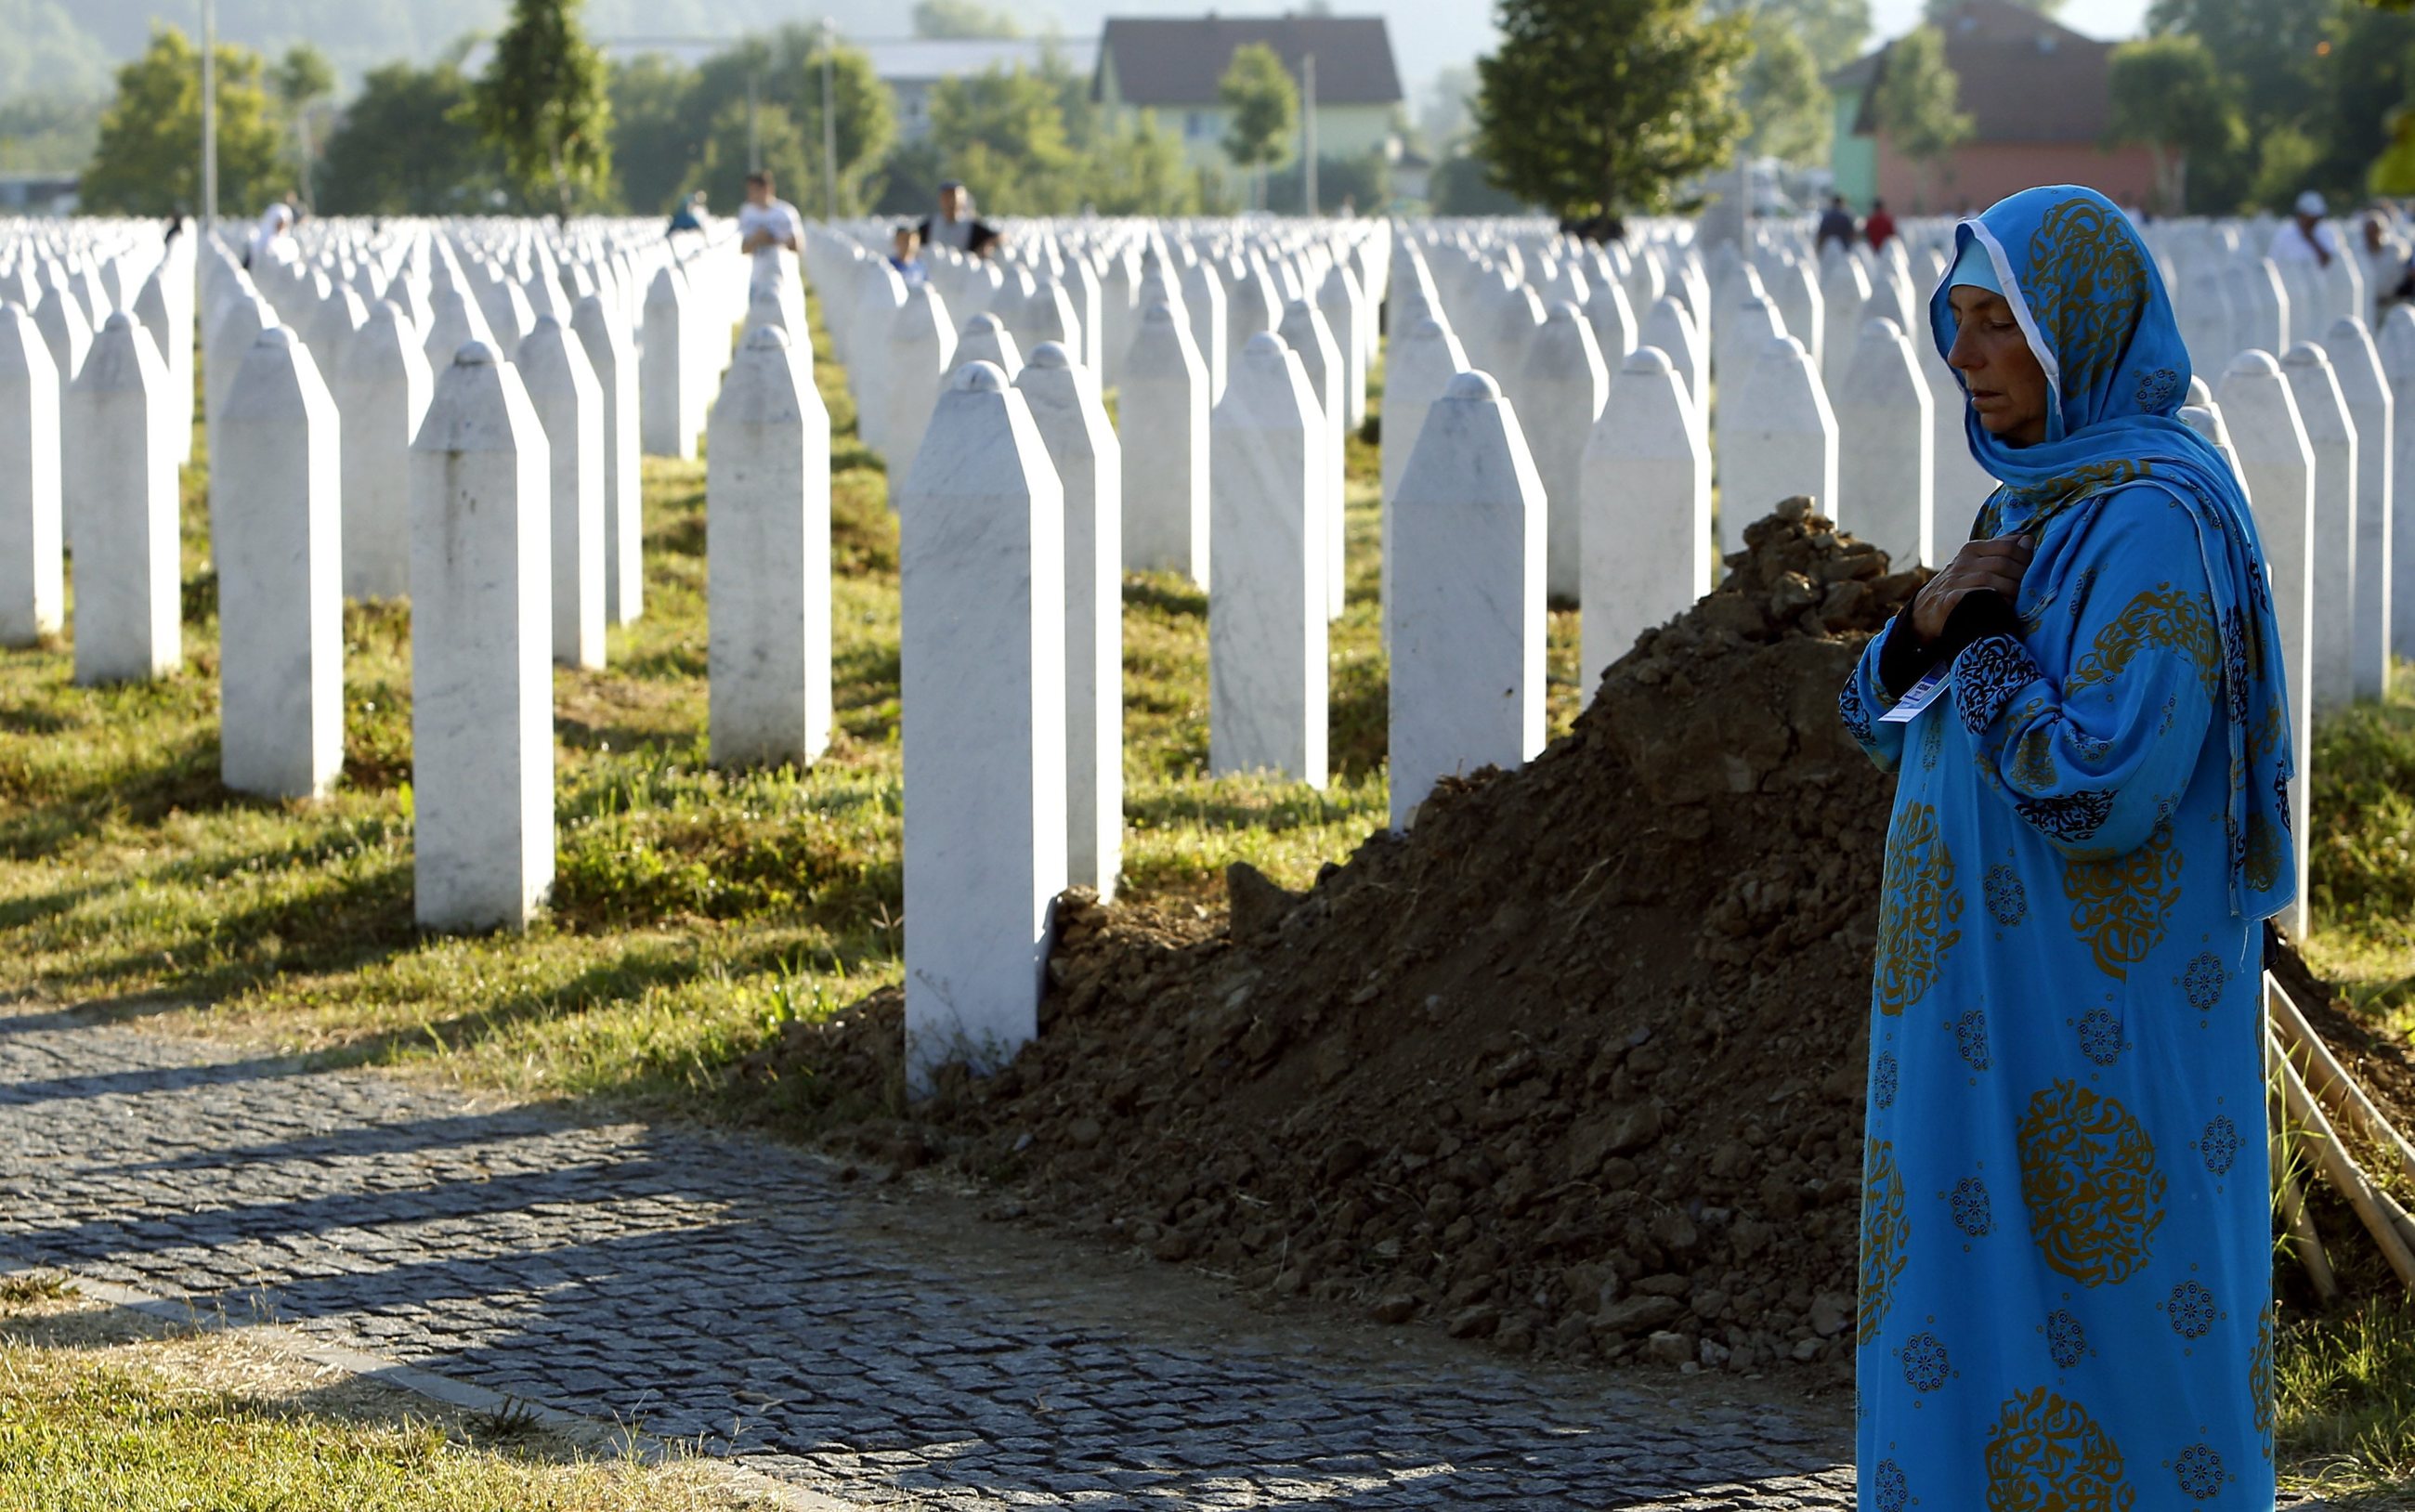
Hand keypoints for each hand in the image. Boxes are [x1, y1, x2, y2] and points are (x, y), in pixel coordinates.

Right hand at [1910, 535, 2032, 641]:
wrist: (1925, 611)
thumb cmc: (1959, 585)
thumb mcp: (1977, 562)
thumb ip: (2002, 549)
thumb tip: (2027, 539)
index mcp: (1972, 549)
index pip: (2006, 547)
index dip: (2025, 558)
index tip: (2035, 569)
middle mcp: (1962, 562)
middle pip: (2001, 564)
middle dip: (2021, 576)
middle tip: (2031, 588)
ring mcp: (1953, 581)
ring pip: (1990, 580)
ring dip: (2010, 591)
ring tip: (2019, 600)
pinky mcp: (1947, 601)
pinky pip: (1974, 597)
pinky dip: (1991, 601)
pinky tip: (2002, 607)